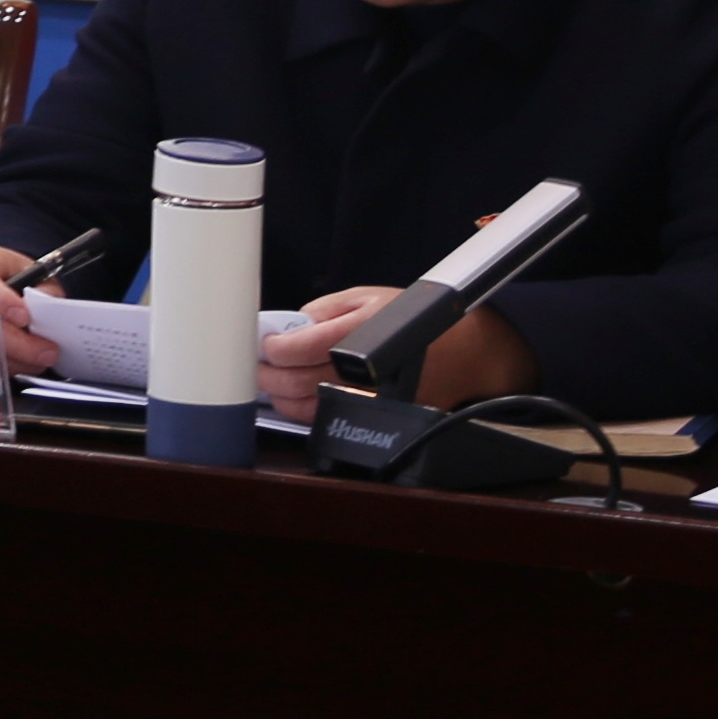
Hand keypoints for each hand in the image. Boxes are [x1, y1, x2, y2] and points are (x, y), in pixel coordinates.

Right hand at [0, 244, 65, 373]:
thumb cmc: (7, 274)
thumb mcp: (31, 270)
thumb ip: (44, 289)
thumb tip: (48, 315)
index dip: (1, 301)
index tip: (25, 317)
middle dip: (18, 342)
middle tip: (47, 352)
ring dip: (15, 358)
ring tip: (39, 359)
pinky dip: (5, 365)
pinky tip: (23, 361)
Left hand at [260, 287, 400, 422]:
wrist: (459, 351)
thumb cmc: (412, 320)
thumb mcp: (363, 297)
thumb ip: (321, 310)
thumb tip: (286, 327)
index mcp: (357, 332)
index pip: (296, 348)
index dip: (271, 348)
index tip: (263, 344)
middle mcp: (362, 369)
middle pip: (295, 383)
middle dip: (266, 375)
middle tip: (258, 365)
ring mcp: (368, 399)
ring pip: (305, 408)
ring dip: (280, 396)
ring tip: (275, 380)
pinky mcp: (373, 418)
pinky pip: (326, 421)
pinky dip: (303, 410)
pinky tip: (298, 396)